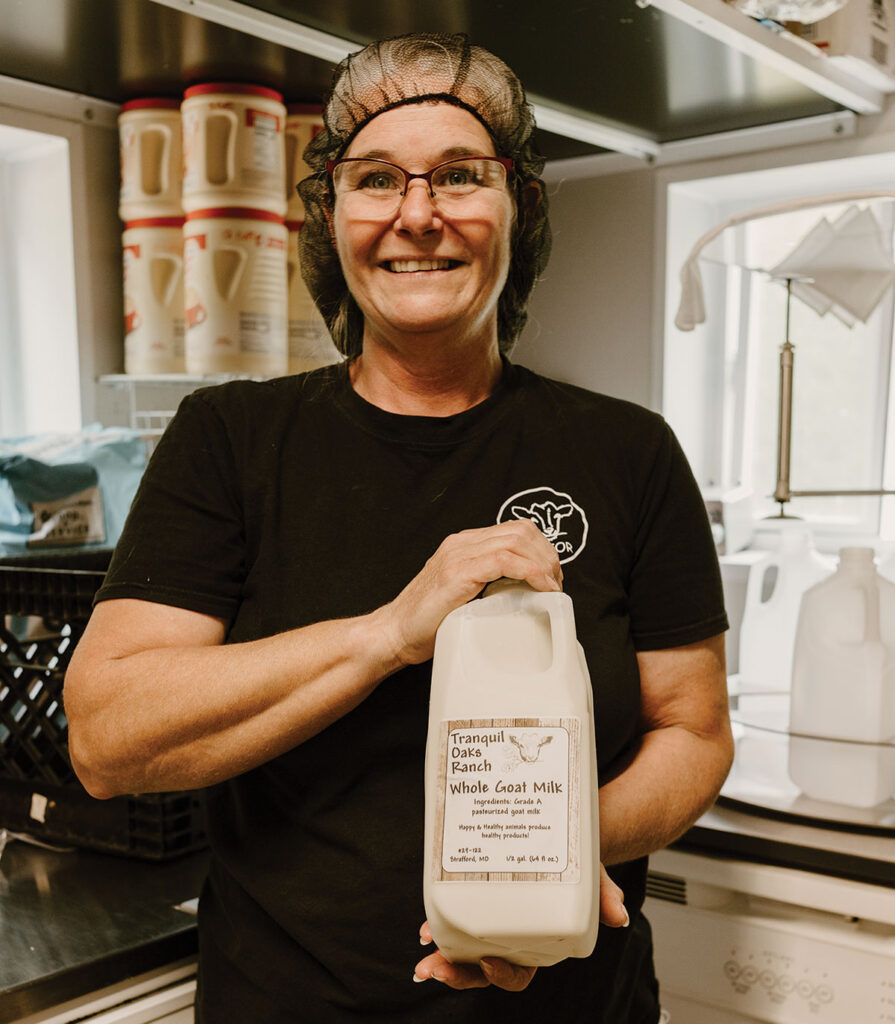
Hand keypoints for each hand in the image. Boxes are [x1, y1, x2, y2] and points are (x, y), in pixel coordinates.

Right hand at [382, 519, 562, 666]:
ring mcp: (458, 555)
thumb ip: (486, 584)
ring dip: (543, 563)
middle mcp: (461, 543)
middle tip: (556, 584)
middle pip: (521, 530)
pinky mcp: (458, 573)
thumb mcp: (463, 595)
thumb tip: (524, 592)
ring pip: (517, 541)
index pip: (515, 530)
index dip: (542, 549)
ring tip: (551, 587)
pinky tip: (540, 588)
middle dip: (548, 555)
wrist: (393, 634)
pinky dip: (530, 572)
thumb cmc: (426, 623)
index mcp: (463, 545)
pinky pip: (504, 560)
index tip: (552, 576)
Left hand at [412, 865, 627, 990]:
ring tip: (424, 947)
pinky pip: (453, 919)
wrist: (558, 833)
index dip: (502, 975)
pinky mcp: (473, 898)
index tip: (489, 963)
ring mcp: (489, 920)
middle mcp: (509, 936)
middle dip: (456, 973)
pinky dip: (438, 923)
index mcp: (537, 941)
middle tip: (435, 967)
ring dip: (440, 953)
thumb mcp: (591, 876)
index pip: (519, 972)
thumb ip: (602, 895)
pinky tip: (426, 924)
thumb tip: (617, 914)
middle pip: (481, 969)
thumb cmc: (574, 864)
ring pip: (461, 949)